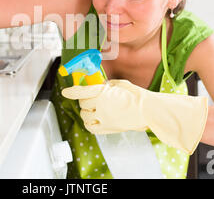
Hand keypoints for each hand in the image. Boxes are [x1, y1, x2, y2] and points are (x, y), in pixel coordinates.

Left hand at [62, 79, 207, 153]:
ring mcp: (104, 118)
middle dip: (84, 101)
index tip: (65, 91)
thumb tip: (102, 87)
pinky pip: (92, 128)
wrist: (148, 111)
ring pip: (85, 116)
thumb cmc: (137, 96)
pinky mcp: (108, 128)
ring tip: (93, 109)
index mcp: (103, 93)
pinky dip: (89, 123)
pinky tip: (94, 120)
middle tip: (91, 99)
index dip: (72, 91)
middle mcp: (101, 106)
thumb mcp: (121, 84)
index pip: (82, 92)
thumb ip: (108, 86)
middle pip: (83, 104)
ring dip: (86, 112)